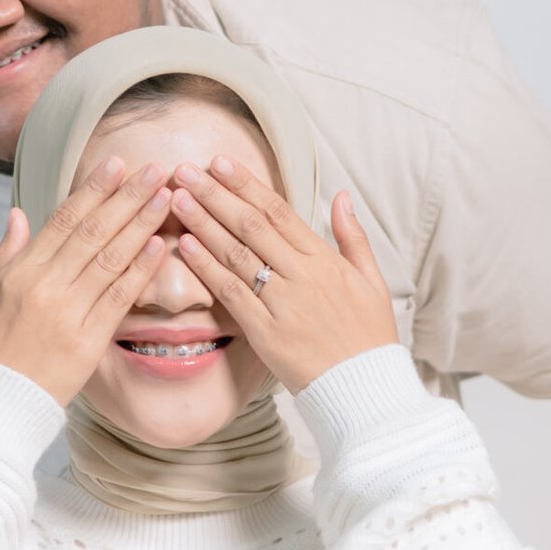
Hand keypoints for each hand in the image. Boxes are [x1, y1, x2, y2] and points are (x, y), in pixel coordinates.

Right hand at [0, 156, 172, 405]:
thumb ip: (6, 251)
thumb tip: (18, 213)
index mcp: (21, 271)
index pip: (63, 220)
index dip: (93, 190)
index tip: (116, 164)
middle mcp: (46, 286)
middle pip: (93, 231)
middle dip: (126, 197)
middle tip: (155, 169)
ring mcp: (69, 312)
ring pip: (111, 259)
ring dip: (141, 225)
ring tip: (165, 198)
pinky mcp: (89, 340)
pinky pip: (119, 298)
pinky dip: (141, 270)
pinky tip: (161, 245)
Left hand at [168, 156, 399, 392]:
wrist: (365, 387)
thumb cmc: (369, 335)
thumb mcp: (372, 280)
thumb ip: (353, 236)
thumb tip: (342, 195)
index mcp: (325, 260)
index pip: (279, 212)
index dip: (247, 185)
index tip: (221, 162)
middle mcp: (302, 276)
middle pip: (251, 225)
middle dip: (216, 194)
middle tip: (185, 169)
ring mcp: (283, 303)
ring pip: (236, 254)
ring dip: (204, 223)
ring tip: (178, 198)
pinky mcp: (266, 332)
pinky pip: (231, 293)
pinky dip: (208, 267)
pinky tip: (186, 246)